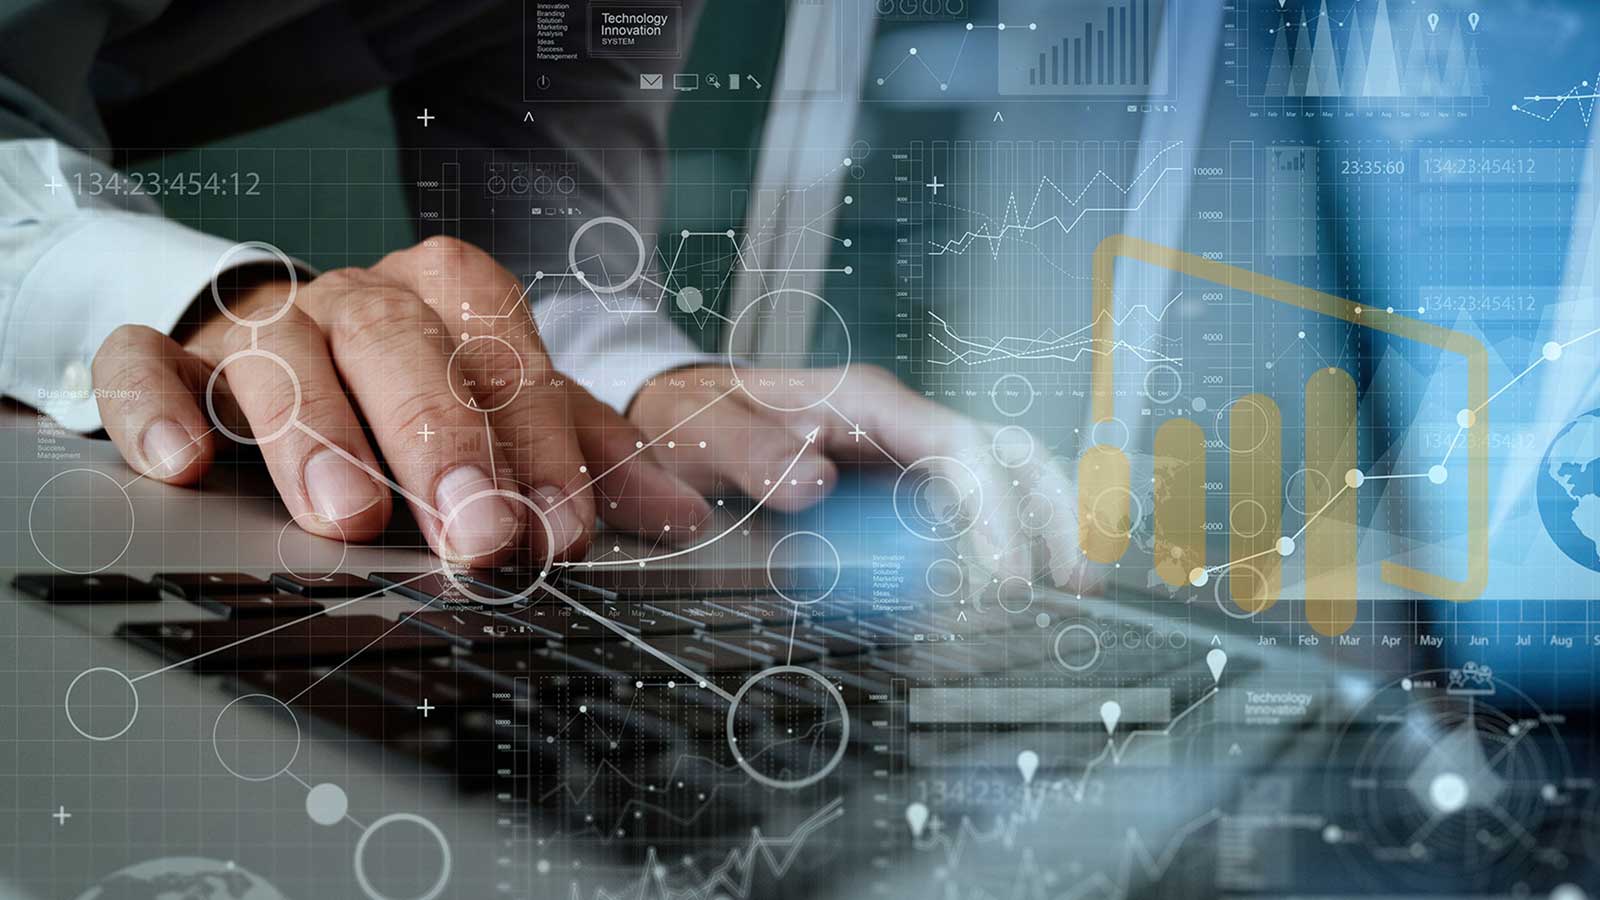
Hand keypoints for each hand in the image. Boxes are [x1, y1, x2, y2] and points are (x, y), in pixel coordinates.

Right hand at [90, 236, 706, 564]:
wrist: (283, 342)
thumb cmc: (414, 388)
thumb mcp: (509, 413)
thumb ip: (584, 456)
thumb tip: (680, 512)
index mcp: (449, 299)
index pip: (504, 352)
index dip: (538, 441)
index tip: (563, 529)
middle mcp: (358, 300)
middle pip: (401, 345)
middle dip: (443, 442)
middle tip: (477, 535)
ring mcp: (263, 322)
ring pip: (284, 353)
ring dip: (320, 434)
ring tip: (349, 518)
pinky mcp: (176, 354)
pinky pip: (150, 361)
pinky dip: (160, 405)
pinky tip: (183, 465)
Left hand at [627, 364, 1079, 587]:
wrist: (682, 417)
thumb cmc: (698, 418)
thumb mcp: (707, 433)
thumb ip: (754, 455)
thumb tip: (816, 484)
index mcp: (867, 403)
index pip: (960, 446)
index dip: (994, 510)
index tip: (1004, 576)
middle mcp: (900, 425)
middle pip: (1005, 453)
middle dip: (1053, 510)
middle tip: (1076, 580)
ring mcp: (904, 457)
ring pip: (1000, 480)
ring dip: (1043, 526)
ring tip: (1071, 587)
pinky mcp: (897, 491)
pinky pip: (962, 515)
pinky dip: (999, 547)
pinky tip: (1009, 593)